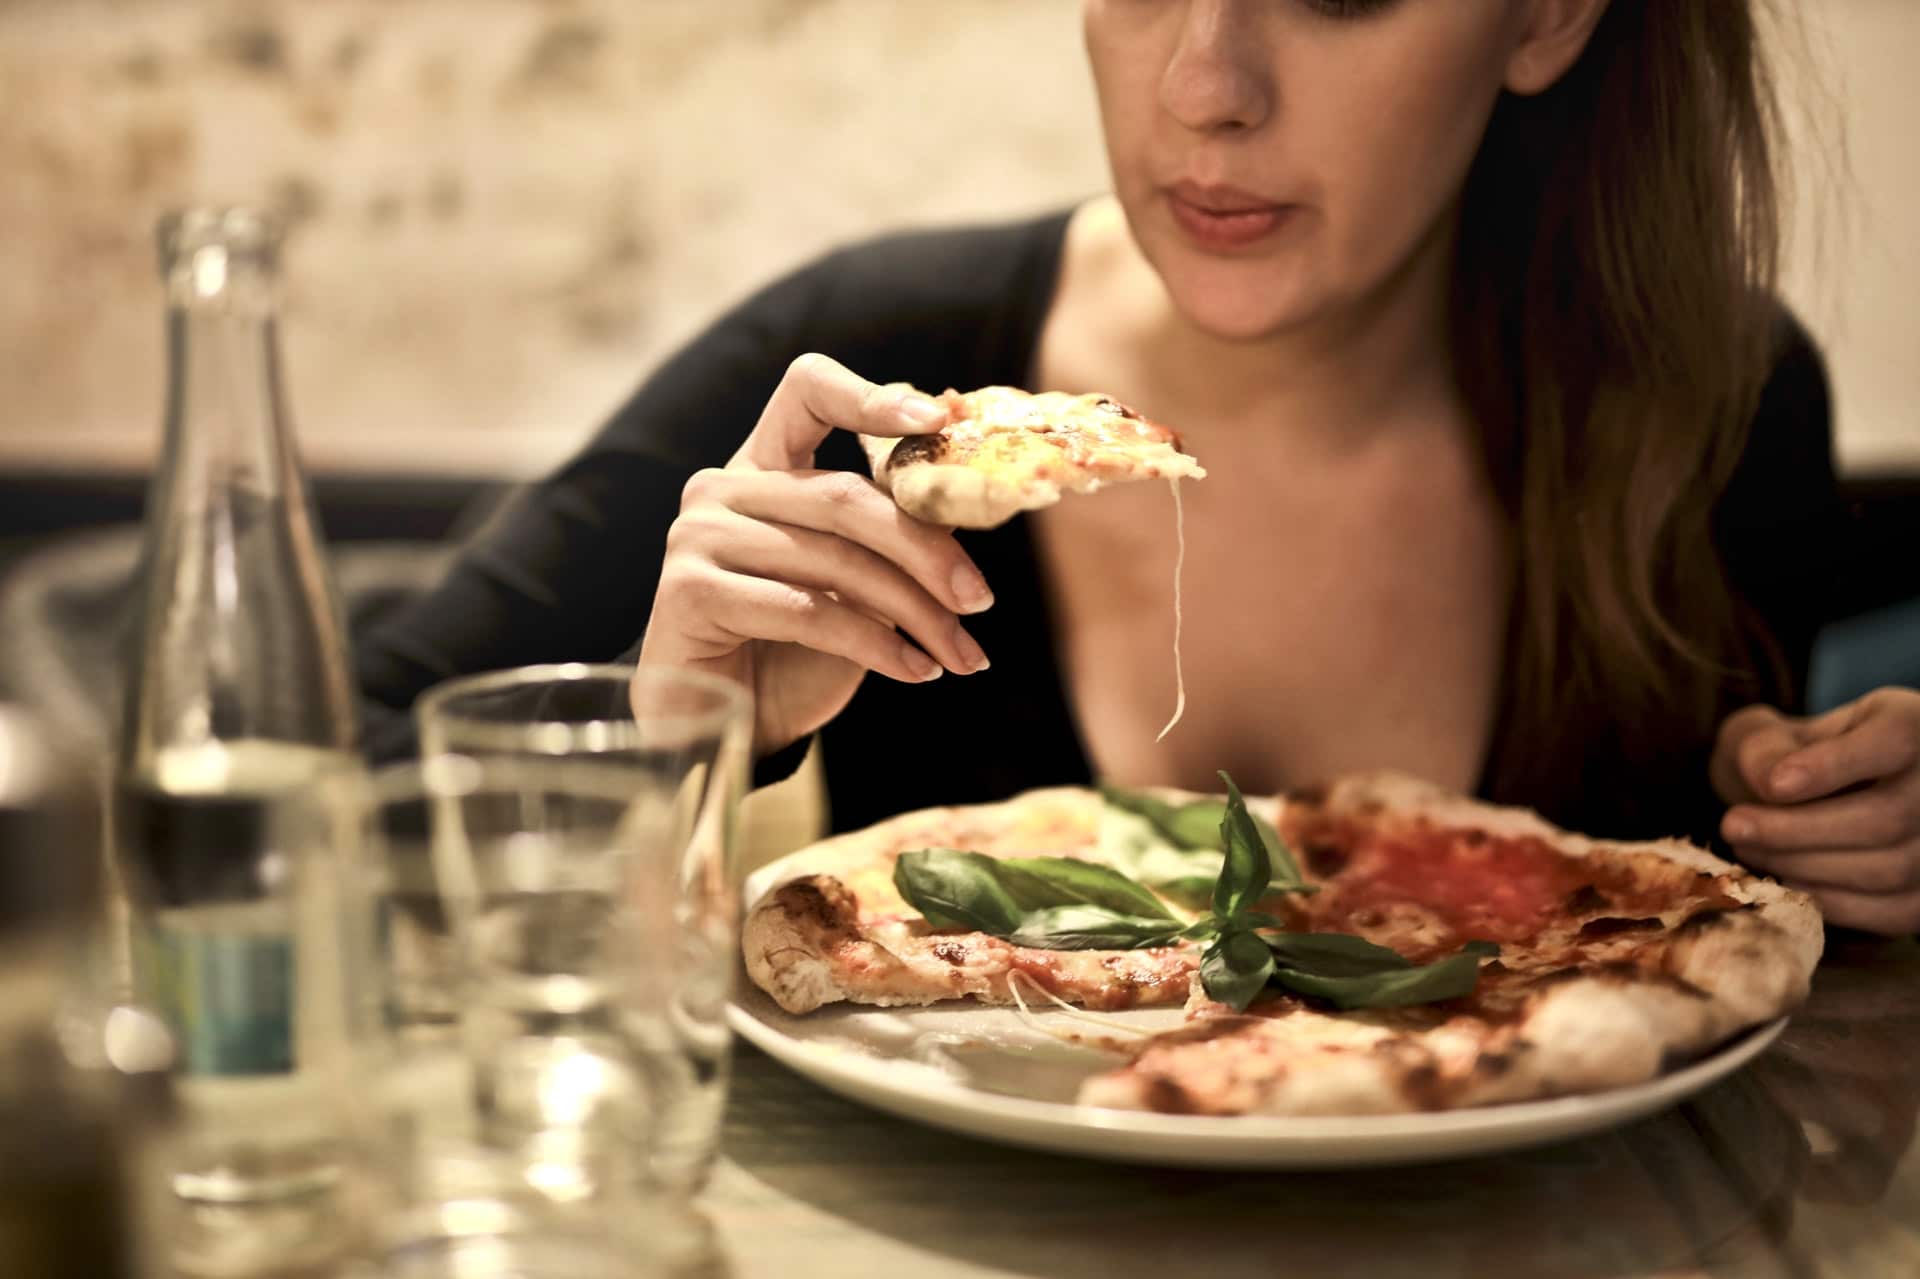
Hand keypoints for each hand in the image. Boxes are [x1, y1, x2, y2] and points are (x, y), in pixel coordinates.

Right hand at [639, 353, 992, 754]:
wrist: (725, 723)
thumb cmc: (795, 648)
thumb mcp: (853, 580)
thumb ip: (889, 531)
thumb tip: (968, 495)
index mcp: (763, 464)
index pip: (808, 391)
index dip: (872, 397)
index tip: (938, 420)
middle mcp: (721, 487)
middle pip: (845, 496)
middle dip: (927, 552)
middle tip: (980, 599)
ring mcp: (698, 535)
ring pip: (835, 561)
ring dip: (915, 614)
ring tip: (961, 654)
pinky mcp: (690, 591)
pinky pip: (807, 611)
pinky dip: (875, 645)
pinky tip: (916, 671)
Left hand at [1710, 688, 1919, 933]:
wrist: (1828, 797)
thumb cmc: (1798, 758)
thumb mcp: (1779, 733)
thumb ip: (1766, 747)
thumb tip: (1771, 783)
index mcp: (1914, 724)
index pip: (1895, 739)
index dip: (1834, 766)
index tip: (1773, 785)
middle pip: (1886, 817)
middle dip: (1797, 830)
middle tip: (1733, 827)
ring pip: (1889, 868)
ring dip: (1805, 867)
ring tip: (1751, 852)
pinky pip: (1890, 911)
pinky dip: (1829, 901)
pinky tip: (1785, 880)